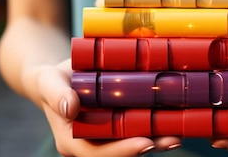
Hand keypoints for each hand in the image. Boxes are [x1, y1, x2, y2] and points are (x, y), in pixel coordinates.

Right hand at [33, 59, 182, 156]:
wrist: (58, 77)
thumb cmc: (51, 79)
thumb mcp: (48, 81)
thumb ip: (56, 93)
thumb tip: (70, 108)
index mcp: (72, 141)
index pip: (98, 154)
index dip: (122, 151)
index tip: (145, 142)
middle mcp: (92, 144)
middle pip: (122, 153)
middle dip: (149, 147)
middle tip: (174, 139)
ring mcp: (106, 137)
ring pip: (134, 143)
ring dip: (158, 140)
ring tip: (180, 133)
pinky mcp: (118, 126)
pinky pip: (138, 130)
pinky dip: (156, 127)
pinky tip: (175, 120)